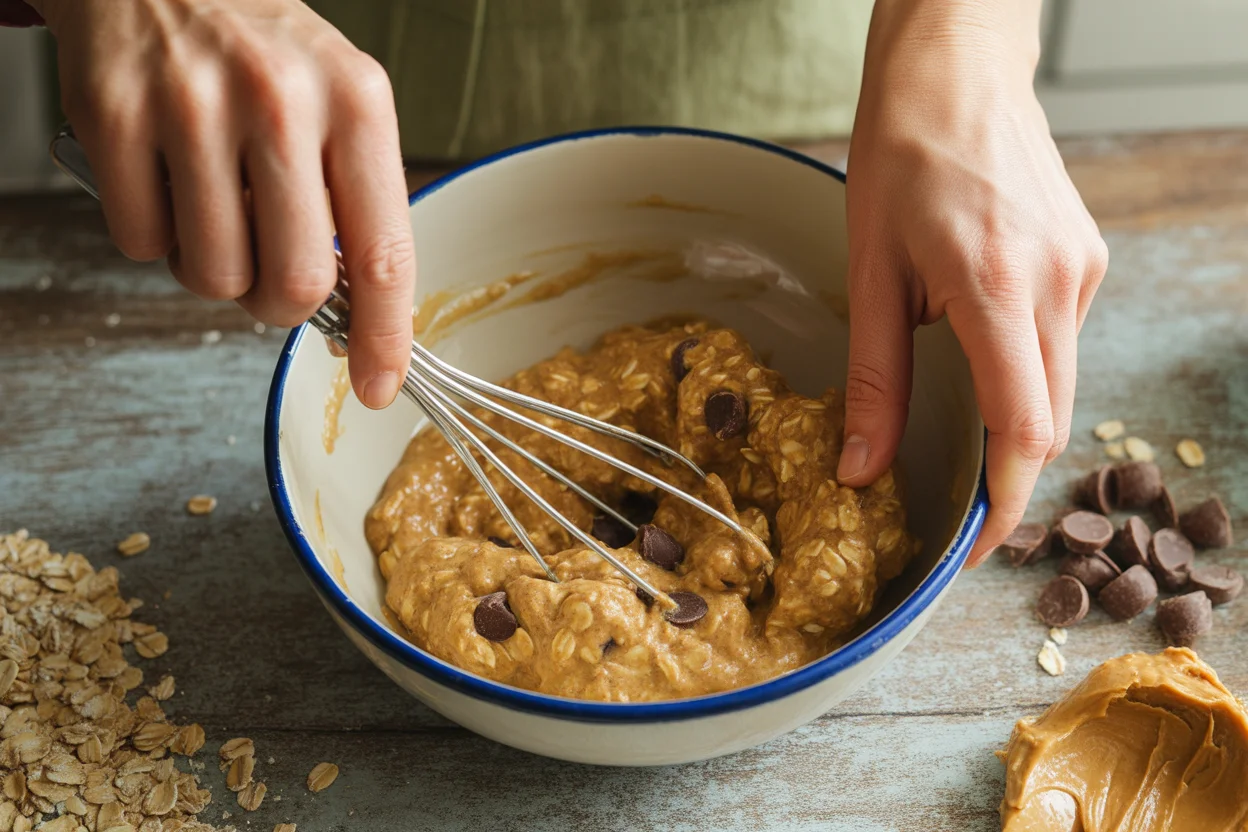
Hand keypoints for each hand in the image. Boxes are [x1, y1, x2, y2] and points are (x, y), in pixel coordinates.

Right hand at [31, 0, 414, 408]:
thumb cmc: (264, 55)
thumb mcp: (341, 105)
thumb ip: (356, 204)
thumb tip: (355, 319)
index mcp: (358, 104)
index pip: (385, 254)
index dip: (384, 338)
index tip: (378, 387)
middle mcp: (282, 101)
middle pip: (295, 284)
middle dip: (280, 304)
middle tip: (268, 271)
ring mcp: (193, 107)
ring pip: (213, 276)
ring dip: (215, 270)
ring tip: (215, 210)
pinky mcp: (114, 116)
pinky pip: (139, 244)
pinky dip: (153, 236)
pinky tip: (165, 182)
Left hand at [837, 0, 1108, 565]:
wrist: (956, 72)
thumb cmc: (901, 156)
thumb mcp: (869, 274)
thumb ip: (872, 381)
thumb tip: (861, 470)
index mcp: (996, 288)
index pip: (1022, 428)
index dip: (1003, 505)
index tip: (972, 551)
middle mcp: (1057, 284)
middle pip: (1050, 419)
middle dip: (1009, 479)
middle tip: (960, 520)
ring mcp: (1080, 270)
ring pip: (1060, 386)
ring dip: (1018, 430)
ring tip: (968, 458)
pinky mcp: (1083, 259)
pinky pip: (1061, 345)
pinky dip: (1028, 379)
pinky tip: (986, 373)